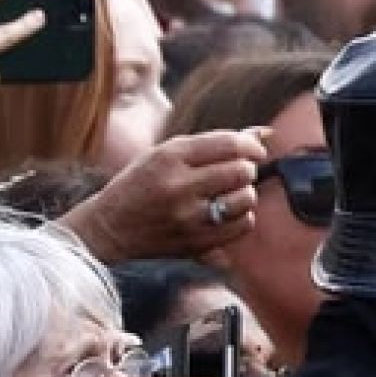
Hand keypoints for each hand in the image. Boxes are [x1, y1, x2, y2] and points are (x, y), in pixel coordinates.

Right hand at [59, 128, 271, 263]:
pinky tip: (225, 213)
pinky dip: (241, 217)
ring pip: (245, 199)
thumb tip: (264, 133)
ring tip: (229, 193)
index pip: (228, 144)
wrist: (110, 227)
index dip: (250, 146)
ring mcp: (187, 217)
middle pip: (241, 172)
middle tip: (238, 173)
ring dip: (245, 194)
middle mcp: (178, 186)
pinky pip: (241, 225)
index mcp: (169, 157)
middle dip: (247, 170)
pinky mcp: (195, 243)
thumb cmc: (142, 183)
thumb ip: (213, 142)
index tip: (254, 151)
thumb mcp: (166, 153)